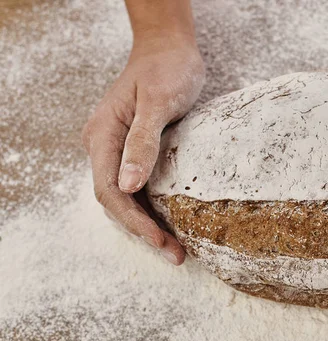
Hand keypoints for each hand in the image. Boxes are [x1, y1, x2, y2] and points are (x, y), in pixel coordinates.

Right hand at [81, 33, 204, 264]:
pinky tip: (172, 221)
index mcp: (102, 136)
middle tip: (176, 254)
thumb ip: (142, 143)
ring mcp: (118, 148)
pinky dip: (153, 206)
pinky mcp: (135, 149)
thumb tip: (128, 187)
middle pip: (117, 200)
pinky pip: (139, 185)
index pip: (110, 191)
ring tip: (175, 248)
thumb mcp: (158, 102)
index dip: (134, 221)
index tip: (161, 242)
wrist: (170, 48)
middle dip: (143, 230)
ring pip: (126, 196)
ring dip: (148, 223)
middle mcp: (104, 146)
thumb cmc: (166, 69)